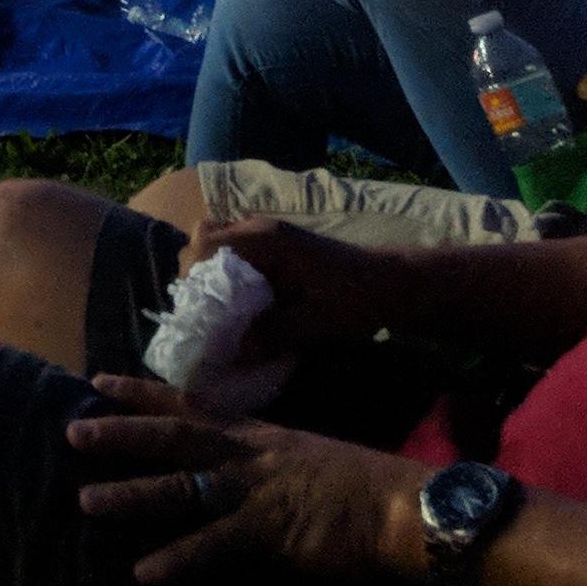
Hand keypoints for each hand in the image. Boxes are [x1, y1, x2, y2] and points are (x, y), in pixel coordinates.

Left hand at [65, 378, 428, 585]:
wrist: (405, 506)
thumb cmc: (365, 486)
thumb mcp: (308, 458)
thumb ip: (270, 459)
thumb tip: (241, 466)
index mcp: (259, 434)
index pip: (191, 403)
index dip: (144, 391)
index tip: (99, 379)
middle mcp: (250, 454)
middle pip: (175, 435)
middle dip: (121, 432)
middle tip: (72, 430)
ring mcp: (257, 491)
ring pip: (182, 488)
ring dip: (132, 495)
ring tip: (86, 501)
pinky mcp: (271, 532)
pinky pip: (214, 546)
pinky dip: (178, 559)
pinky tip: (144, 572)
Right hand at [175, 215, 405, 356]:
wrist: (392, 284)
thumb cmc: (356, 298)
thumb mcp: (315, 322)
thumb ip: (271, 335)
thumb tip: (232, 356)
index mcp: (266, 239)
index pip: (206, 244)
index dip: (194, 277)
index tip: (199, 313)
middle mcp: (261, 229)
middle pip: (204, 240)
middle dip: (198, 277)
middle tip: (207, 316)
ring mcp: (268, 235)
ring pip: (219, 246)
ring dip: (213, 278)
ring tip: (221, 315)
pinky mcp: (276, 248)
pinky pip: (237, 255)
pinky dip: (230, 278)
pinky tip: (242, 309)